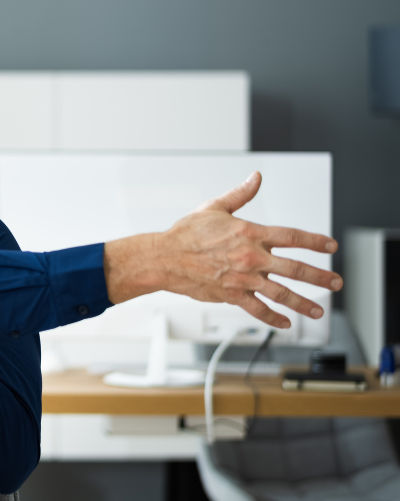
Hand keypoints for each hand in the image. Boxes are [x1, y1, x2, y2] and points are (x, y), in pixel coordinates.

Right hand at [104, 172, 341, 329]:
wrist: (164, 258)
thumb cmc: (186, 234)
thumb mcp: (215, 208)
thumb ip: (240, 194)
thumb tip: (256, 178)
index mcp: (250, 233)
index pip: (292, 236)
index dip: (315, 241)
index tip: (331, 247)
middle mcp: (252, 256)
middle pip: (295, 268)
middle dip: (320, 277)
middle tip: (336, 282)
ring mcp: (243, 278)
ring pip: (282, 293)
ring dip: (304, 303)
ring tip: (319, 311)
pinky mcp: (232, 295)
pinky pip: (257, 309)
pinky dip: (273, 317)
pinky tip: (285, 322)